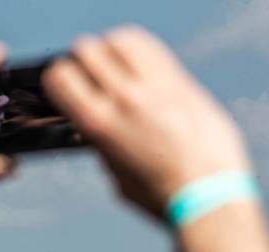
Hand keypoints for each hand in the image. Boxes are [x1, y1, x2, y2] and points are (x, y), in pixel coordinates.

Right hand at [43, 26, 250, 217]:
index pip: (61, 75)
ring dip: (112, 48)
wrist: (208, 196)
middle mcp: (124, 99)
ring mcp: (155, 86)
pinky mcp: (182, 82)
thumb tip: (96, 124)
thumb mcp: (115, 172)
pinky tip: (141, 67)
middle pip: (88, 49)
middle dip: (83, 59)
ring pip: (121, 39)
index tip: (66, 83)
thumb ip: (101, 141)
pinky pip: (153, 48)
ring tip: (116, 63)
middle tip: (89, 72)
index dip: (60, 76)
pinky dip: (140, 50)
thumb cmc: (162, 194)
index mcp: (98, 124)